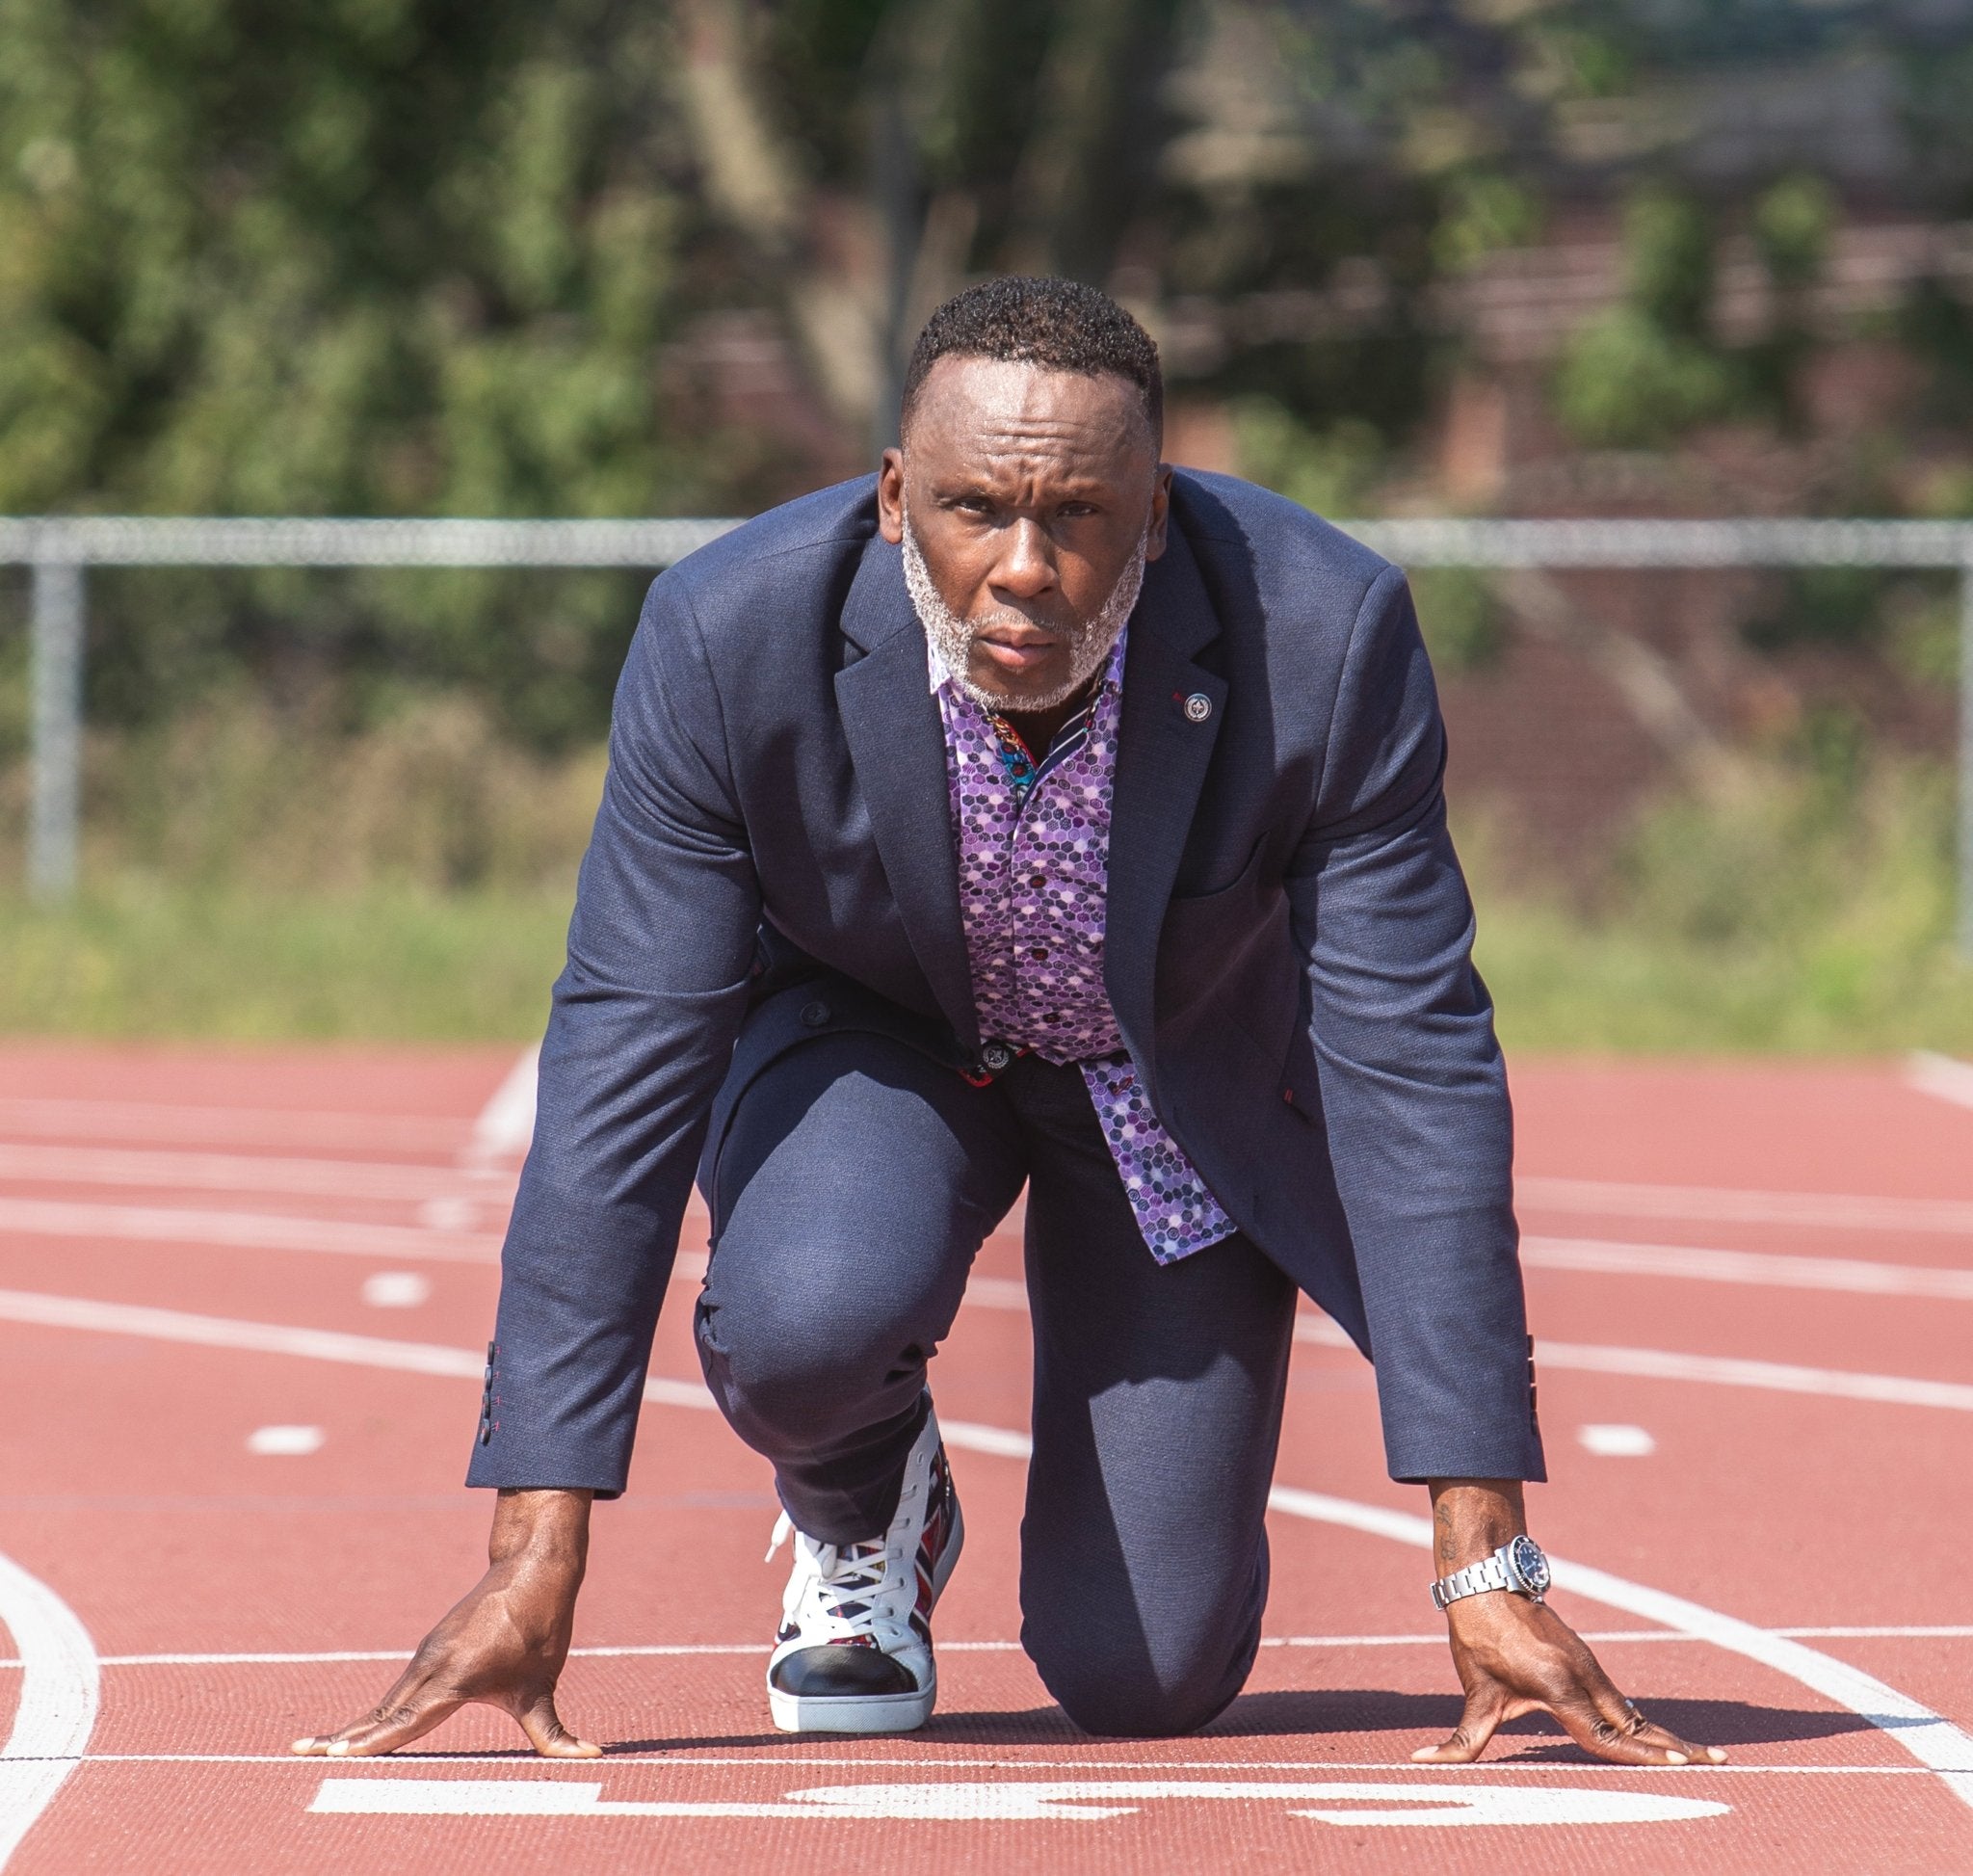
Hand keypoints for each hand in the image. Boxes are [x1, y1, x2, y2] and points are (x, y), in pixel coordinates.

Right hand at [291, 1488, 600, 1759]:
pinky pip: (395, 1690)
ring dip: (349, 1728)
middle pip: (382, 1713)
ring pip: (384, 1701)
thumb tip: (591, 1758)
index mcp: (457, 1676)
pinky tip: (348, 1733)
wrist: (532, 1568)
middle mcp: (433, 1665)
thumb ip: (555, 1732)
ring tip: (310, 1750)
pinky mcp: (429, 1652)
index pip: (408, 1719)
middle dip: (342, 1738)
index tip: (338, 1755)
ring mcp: (427, 1656)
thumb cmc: (541, 1628)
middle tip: (299, 1755)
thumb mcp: (545, 1684)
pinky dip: (369, 1713)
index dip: (374, 1741)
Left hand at [1415, 1477, 1724, 1767]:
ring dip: (1666, 1736)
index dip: (1640, 1753)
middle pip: (1635, 1723)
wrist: (1487, 1581)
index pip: (1605, 1733)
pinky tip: (1665, 1740)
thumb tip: (1421, 1762)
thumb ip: (1461, 1739)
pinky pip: (1622, 1700)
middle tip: (1718, 1763)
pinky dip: (1646, 1722)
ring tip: (1705, 1758)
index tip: (1676, 1764)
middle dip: (1674, 1747)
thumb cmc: (1478, 1637)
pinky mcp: (1587, 1662)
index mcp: (1558, 1686)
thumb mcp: (1473, 1692)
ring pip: (1633, 1711)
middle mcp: (1583, 1676)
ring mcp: (1589, 1667)